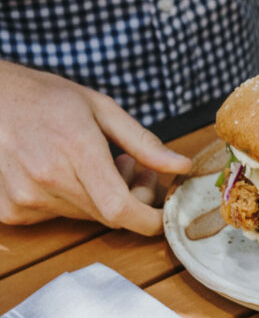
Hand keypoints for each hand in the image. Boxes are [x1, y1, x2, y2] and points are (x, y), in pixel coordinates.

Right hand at [0, 61, 192, 234]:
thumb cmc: (44, 97)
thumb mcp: (100, 108)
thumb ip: (144, 142)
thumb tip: (182, 167)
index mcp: (75, 149)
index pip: (122, 209)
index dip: (150, 220)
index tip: (163, 213)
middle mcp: (47, 178)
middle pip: (110, 215)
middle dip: (132, 198)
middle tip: (132, 166)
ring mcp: (25, 197)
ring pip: (85, 216)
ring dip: (101, 199)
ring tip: (95, 163)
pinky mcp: (9, 209)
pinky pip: (55, 217)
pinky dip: (69, 201)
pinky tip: (63, 173)